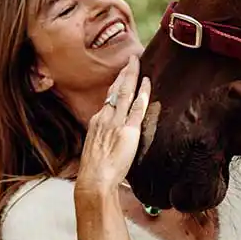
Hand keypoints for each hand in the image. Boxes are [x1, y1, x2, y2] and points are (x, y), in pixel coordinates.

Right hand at [76, 56, 150, 197]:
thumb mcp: (96, 147)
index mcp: (97, 121)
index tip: (122, 74)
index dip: (117, 84)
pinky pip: (137, 107)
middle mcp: (105, 118)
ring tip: (138, 63)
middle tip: (132, 59)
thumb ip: (104, 136)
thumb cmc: (95, 170)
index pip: (109, 98)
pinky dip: (142, 93)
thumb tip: (111, 135)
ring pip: (125, 93)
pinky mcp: (128, 130)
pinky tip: (146, 83)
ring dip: (132, 75)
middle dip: (124, 73)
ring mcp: (117, 122)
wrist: (94, 179)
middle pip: (116, 90)